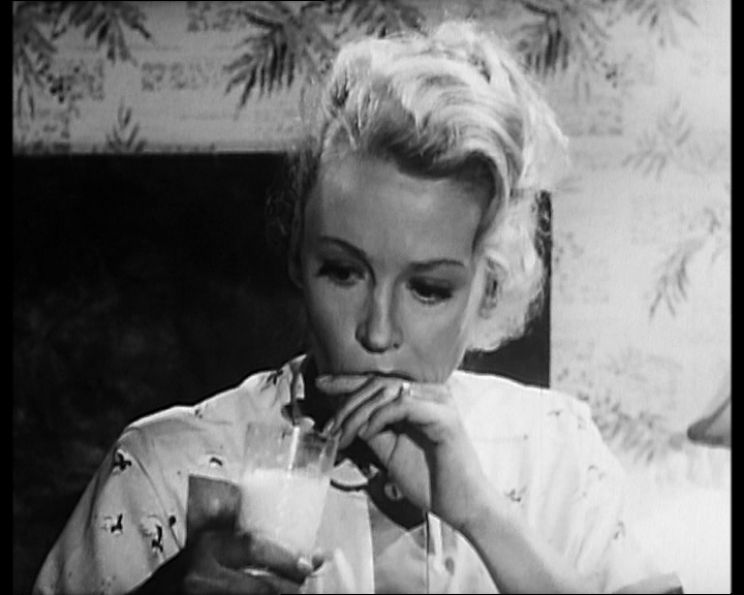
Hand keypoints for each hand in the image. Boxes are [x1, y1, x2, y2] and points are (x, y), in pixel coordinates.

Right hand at [135, 475, 323, 593]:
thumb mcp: (201, 545)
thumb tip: (266, 511)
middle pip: (261, 585)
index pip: (253, 548)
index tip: (309, 562)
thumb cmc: (178, 573)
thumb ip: (229, 532)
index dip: (285, 557)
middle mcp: (203, 574)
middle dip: (290, 586)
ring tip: (296, 591)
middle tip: (308, 582)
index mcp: (207, 547)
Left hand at [317, 374, 491, 530]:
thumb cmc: (430, 478)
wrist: (461, 504)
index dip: (347, 381)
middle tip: (329, 427)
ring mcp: (439, 401)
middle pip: (377, 383)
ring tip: (344, 434)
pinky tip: (367, 432)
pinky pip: (402, 404)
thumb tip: (343, 416)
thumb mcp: (389, 450)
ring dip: (358, 412)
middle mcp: (431, 392)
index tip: (321, 384)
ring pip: (387, 391)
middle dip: (346, 403)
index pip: (378, 381)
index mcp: (420, 397)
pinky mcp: (444, 416)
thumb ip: (371, 429)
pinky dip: (379, 417)